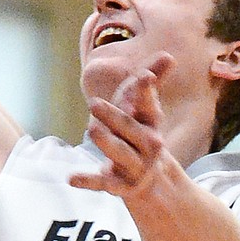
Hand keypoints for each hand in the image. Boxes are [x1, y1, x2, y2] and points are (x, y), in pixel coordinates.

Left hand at [70, 52, 174, 199]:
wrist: (149, 177)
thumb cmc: (138, 131)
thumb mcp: (142, 107)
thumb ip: (151, 82)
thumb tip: (169, 56)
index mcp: (152, 123)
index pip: (150, 106)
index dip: (145, 92)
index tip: (142, 76)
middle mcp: (148, 145)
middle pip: (132, 129)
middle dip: (116, 117)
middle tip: (94, 103)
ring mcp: (135, 166)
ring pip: (121, 154)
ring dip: (107, 142)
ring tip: (91, 129)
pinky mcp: (119, 184)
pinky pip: (102, 184)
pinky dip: (87, 181)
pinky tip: (71, 179)